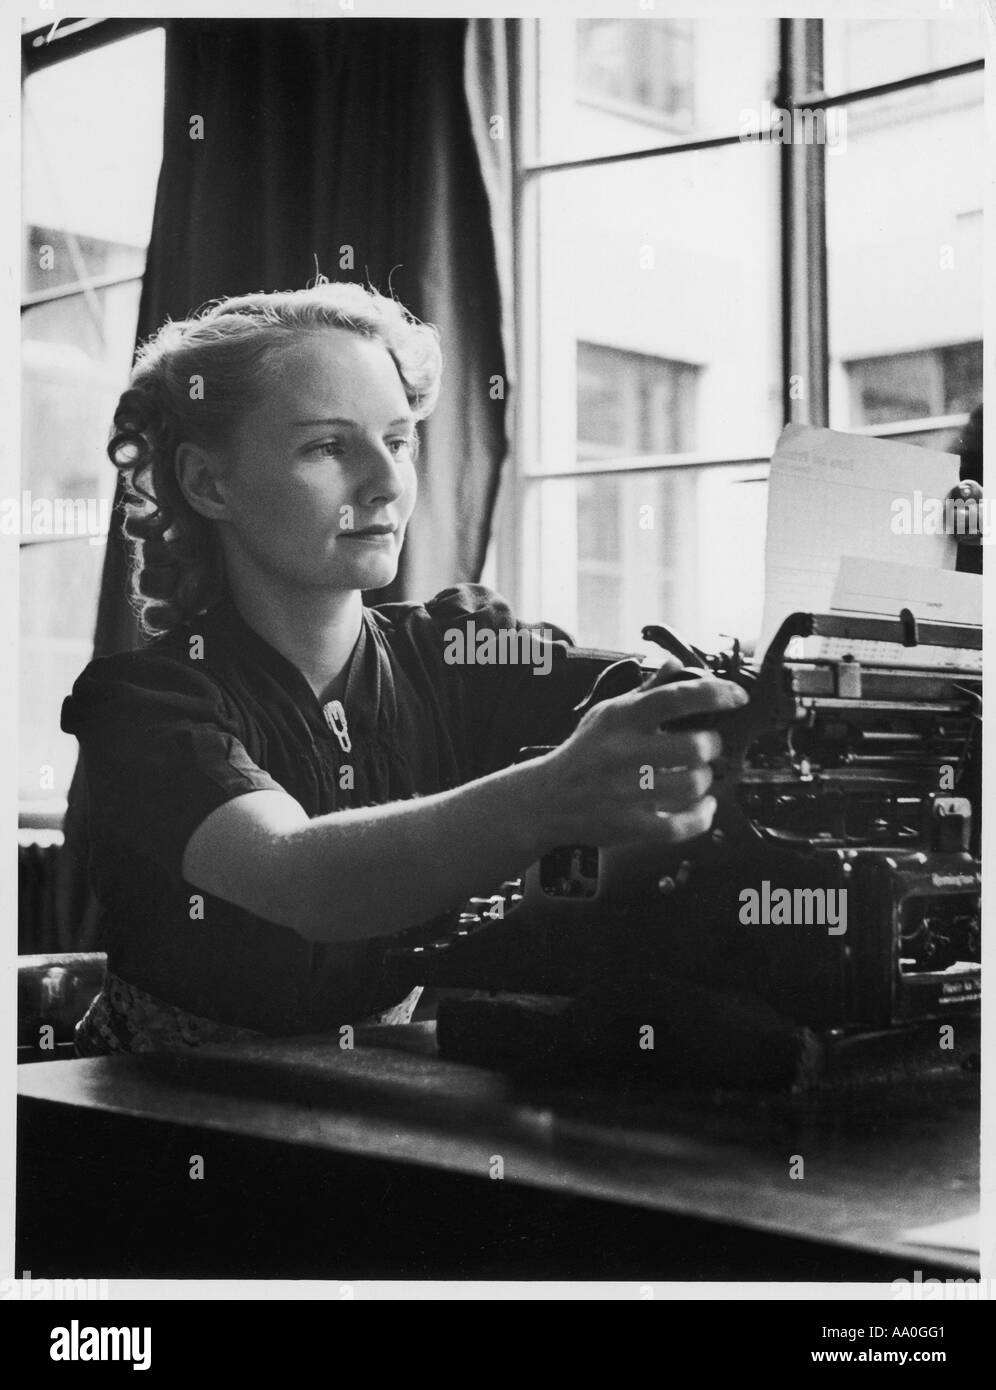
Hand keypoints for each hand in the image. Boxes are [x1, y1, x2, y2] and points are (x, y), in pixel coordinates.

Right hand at [540, 661, 748, 847]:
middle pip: (693, 747)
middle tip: (707, 746)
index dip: (714, 694)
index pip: (674, 698)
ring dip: (705, 780)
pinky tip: (703, 807)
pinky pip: (680, 825)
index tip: (736, 696)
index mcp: (621, 720)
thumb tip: (673, 665)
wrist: (546, 799)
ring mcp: (627, 792)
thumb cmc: (583, 754)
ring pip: (692, 785)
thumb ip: (644, 692)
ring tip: (697, 776)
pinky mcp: (630, 825)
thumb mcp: (606, 715)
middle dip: (711, 745)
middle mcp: (624, 753)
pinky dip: (701, 816)